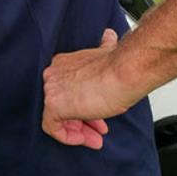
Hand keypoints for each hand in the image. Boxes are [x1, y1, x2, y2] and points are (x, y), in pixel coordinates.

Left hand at [41, 28, 137, 149]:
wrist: (125, 71)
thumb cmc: (120, 67)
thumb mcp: (106, 54)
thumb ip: (101, 48)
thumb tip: (108, 36)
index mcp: (63, 63)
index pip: (67, 90)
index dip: (84, 105)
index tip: (97, 114)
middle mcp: (53, 74)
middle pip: (63, 104)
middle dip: (83, 120)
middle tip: (97, 129)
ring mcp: (51, 89)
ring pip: (57, 117)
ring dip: (79, 130)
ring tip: (95, 138)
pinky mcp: (53, 105)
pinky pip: (52, 128)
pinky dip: (68, 137)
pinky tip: (85, 139)